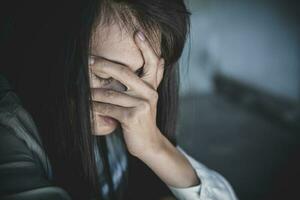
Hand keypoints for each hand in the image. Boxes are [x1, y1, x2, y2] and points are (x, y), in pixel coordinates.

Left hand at [90, 31, 164, 157]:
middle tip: (89, 60)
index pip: (152, 63)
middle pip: (124, 72)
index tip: (137, 33)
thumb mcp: (150, 98)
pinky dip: (94, 107)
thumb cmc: (143, 119)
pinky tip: (86, 106)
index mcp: (152, 86)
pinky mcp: (132, 116)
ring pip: (110, 93)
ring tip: (81, 90)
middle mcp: (149, 92)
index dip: (146, 47)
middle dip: (104, 65)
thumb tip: (162, 58)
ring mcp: (142, 104)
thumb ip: (152, 79)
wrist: (149, 143)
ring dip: (92, 92)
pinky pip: (108, 108)